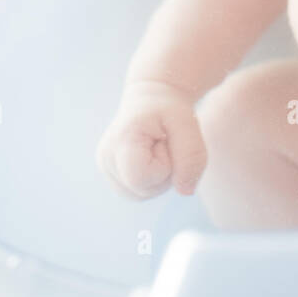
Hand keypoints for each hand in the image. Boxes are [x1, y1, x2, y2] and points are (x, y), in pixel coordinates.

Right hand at [96, 79, 205, 199]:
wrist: (152, 100)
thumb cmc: (169, 110)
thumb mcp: (187, 124)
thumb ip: (191, 157)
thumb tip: (185, 192)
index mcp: (120, 141)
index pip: (140, 179)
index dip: (163, 168)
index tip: (164, 142)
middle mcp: (106, 158)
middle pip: (143, 190)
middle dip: (163, 173)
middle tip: (163, 144)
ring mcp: (106, 169)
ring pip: (141, 195)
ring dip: (158, 178)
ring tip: (157, 150)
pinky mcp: (111, 175)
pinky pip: (138, 193)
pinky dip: (151, 181)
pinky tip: (151, 159)